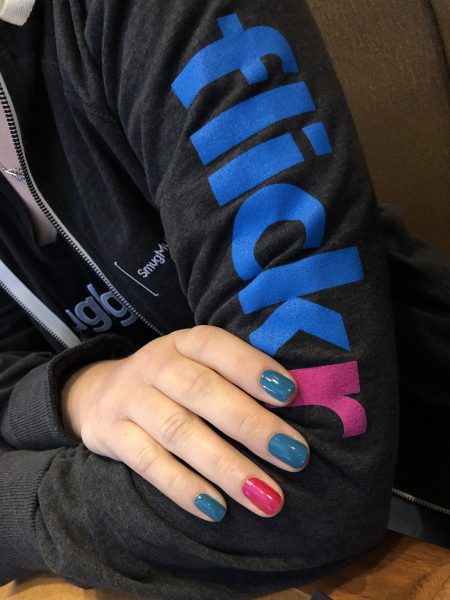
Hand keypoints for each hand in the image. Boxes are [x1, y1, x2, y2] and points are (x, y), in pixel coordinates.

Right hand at [61, 326, 308, 521]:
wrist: (99, 393)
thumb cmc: (170, 383)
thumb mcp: (195, 365)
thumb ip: (234, 379)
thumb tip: (296, 411)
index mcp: (184, 342)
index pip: (216, 346)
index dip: (251, 366)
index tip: (290, 393)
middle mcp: (155, 364)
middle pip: (202, 391)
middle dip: (250, 424)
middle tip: (295, 455)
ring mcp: (129, 398)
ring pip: (178, 431)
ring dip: (225, 465)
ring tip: (266, 497)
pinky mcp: (111, 434)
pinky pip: (148, 463)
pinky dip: (182, 486)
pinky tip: (216, 509)